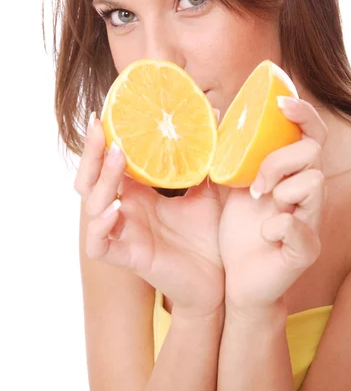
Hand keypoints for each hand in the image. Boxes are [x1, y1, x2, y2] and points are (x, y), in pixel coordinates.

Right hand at [74, 115, 224, 318]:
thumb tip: (215, 112)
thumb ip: (205, 157)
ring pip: (91, 206)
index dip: (101, 142)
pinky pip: (99, 243)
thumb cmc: (209, 235)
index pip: (107, 165)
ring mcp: (123, 234)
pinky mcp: (128, 258)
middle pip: (90, 180)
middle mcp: (125, 211)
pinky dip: (102, 225)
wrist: (220, 278)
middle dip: (91, 153)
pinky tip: (116, 207)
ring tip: (118, 156)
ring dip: (102, 180)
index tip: (105, 113)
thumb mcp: (207, 189)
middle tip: (100, 126)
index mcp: (138, 194)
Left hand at [218, 97, 327, 313]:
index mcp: (290, 174)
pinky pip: (299, 229)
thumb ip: (231, 152)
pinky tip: (262, 233)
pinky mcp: (303, 251)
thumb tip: (216, 110)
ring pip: (315, 182)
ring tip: (259, 200)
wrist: (236, 279)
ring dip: (281, 187)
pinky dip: (277, 227)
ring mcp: (309, 222)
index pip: (310, 134)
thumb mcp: (232, 184)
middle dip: (280, 157)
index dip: (302, 114)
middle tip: (257, 180)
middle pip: (313, 151)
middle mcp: (306, 194)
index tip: (280, 102)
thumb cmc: (238, 229)